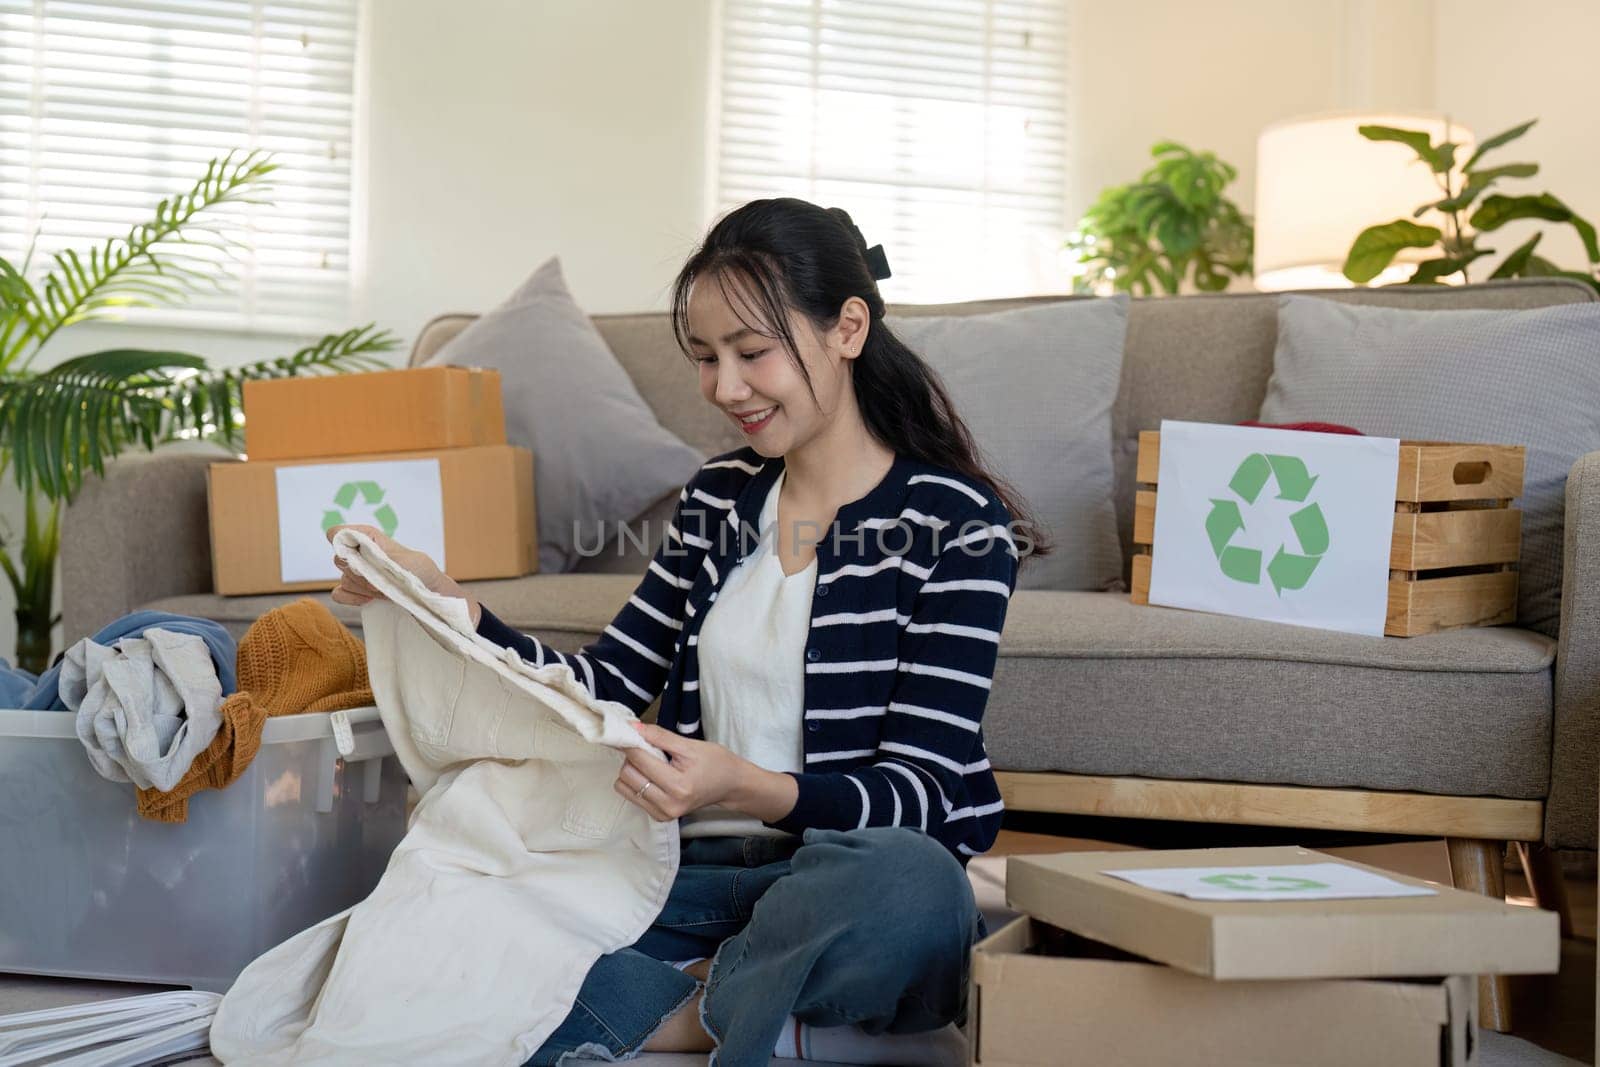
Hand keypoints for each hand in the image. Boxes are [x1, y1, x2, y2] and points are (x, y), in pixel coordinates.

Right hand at [325, 524, 480, 624]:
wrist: (430, 598)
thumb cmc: (423, 574)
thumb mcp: (409, 561)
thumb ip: (381, 555)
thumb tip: (356, 551)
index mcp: (372, 539)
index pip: (340, 533)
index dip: (343, 543)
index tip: (359, 556)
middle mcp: (361, 554)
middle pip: (339, 559)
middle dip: (360, 572)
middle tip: (382, 579)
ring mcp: (357, 574)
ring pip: (343, 579)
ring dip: (362, 588)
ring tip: (384, 590)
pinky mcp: (355, 592)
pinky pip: (339, 594)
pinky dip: (352, 599)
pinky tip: (370, 600)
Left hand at [617, 722, 795, 822]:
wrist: (731, 786)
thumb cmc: (716, 763)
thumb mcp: (690, 745)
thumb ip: (660, 736)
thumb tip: (633, 727)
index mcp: (678, 786)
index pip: (639, 760)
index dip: (631, 742)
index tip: (629, 732)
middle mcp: (668, 805)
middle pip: (627, 774)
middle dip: (633, 757)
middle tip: (649, 748)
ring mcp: (663, 814)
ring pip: (624, 786)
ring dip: (633, 770)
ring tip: (652, 763)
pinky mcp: (659, 817)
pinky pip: (632, 796)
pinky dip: (637, 782)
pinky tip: (653, 775)